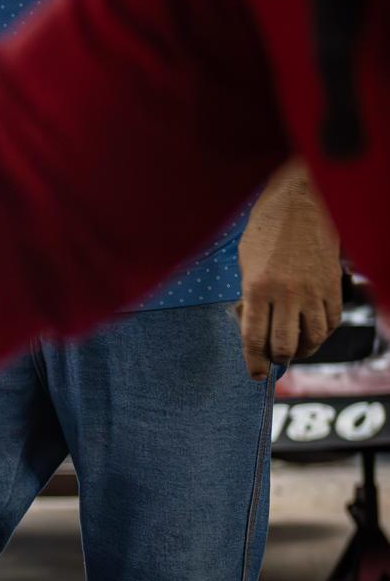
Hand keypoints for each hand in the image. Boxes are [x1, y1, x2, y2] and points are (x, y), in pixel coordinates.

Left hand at [237, 159, 342, 379]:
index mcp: (257, 288)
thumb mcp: (246, 265)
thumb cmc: (266, 232)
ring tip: (294, 348)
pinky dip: (322, 333)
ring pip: (313, 337)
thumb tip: (255, 329)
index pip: (254, 338)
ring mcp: (313, 291)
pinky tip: (312, 332)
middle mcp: (286, 294)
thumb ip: (250, 298)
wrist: (301, 205)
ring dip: (303, 349)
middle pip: (284, 345)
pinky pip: (331, 321)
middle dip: (278, 359)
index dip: (254, 362)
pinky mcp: (333, 286)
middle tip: (274, 360)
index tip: (255, 375)